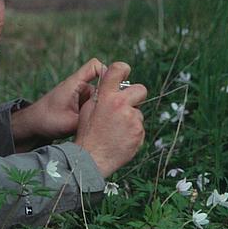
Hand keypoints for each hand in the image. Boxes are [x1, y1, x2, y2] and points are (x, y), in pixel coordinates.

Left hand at [11, 58, 102, 151]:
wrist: (32, 125)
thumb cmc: (46, 121)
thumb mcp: (71, 123)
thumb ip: (90, 119)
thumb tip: (110, 119)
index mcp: (75, 84)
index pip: (95, 66)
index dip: (107, 72)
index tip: (114, 88)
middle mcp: (78, 87)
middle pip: (101, 84)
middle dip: (107, 98)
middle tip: (110, 112)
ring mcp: (79, 96)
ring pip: (98, 97)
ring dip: (100, 107)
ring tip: (98, 121)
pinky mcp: (78, 105)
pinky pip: (92, 105)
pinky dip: (95, 112)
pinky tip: (93, 124)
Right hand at [74, 62, 146, 177]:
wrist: (91, 158)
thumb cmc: (87, 134)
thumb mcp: (88, 109)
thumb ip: (100, 95)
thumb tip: (108, 83)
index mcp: (107, 96)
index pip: (118, 69)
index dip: (123, 69)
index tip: (123, 73)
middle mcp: (121, 104)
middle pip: (140, 89)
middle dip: (135, 96)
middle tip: (126, 106)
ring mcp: (133, 119)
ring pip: (138, 113)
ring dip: (131, 119)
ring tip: (116, 130)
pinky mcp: (139, 133)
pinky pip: (139, 128)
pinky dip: (133, 132)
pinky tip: (120, 138)